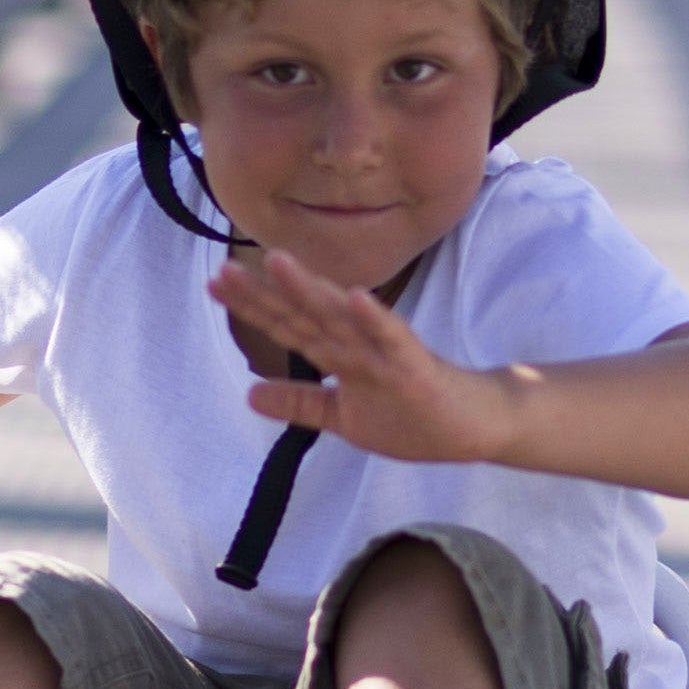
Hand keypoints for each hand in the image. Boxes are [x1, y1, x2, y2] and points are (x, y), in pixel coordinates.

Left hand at [209, 250, 511, 462]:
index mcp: (338, 354)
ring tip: (276, 262)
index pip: (287, 324)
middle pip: (303, 314)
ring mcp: (385, 352)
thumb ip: (300, 402)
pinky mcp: (415, 366)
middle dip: (265, 294)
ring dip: (310, 289)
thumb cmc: (412, 416)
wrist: (473, 427)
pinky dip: (374, 318)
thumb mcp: (344, 416)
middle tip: (224, 271)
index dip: (252, 306)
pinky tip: (355, 295)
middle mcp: (355, 344)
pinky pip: (393, 339)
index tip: (215, 285)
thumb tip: (248, 394)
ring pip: (341, 317)